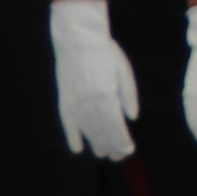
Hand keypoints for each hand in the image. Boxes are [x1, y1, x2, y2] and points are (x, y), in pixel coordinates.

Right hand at [49, 3, 139, 161]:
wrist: (77, 38)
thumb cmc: (105, 53)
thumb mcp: (124, 72)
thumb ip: (129, 97)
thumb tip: (132, 119)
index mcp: (106, 95)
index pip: (115, 126)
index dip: (121, 140)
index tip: (128, 150)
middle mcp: (88, 102)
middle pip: (101, 131)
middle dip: (111, 145)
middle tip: (119, 156)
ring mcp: (73, 102)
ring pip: (86, 130)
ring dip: (96, 143)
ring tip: (105, 153)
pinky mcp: (63, 99)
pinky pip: (67, 123)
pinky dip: (72, 137)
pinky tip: (77, 149)